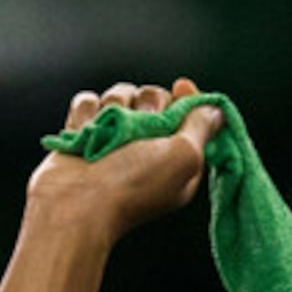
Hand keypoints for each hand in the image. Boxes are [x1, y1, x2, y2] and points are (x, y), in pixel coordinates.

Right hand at [24, 78, 217, 246]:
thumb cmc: (131, 187)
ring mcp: (112, 139)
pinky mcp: (84, 134)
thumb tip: (215, 109)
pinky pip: (88, 102)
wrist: (76, 203)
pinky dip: (86, 114)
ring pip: (120, 95)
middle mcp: (145, 147)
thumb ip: (203, 126)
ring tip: (106, 133)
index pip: (189, 112)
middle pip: (154, 96)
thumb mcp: (186, 157)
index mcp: (175, 157)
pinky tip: (85, 133)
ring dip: (114, 107)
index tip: (181, 87)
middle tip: (137, 127)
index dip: (187, 97)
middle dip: (146, 103)